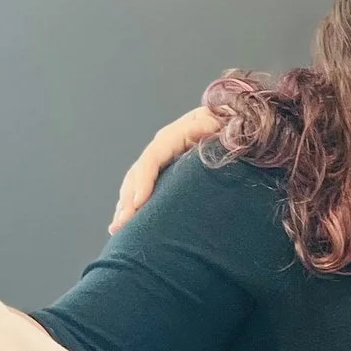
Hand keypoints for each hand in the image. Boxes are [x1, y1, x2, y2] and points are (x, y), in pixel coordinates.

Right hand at [109, 107, 222, 231]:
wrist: (232, 121)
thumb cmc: (228, 124)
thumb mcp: (220, 125)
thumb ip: (208, 129)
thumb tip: (202, 129)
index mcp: (174, 136)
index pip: (152, 158)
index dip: (143, 180)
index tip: (138, 203)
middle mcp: (162, 148)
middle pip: (138, 174)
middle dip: (129, 200)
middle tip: (123, 224)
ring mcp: (161, 160)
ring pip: (135, 183)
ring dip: (126, 206)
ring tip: (118, 228)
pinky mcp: (165, 172)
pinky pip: (143, 188)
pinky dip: (133, 204)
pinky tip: (128, 223)